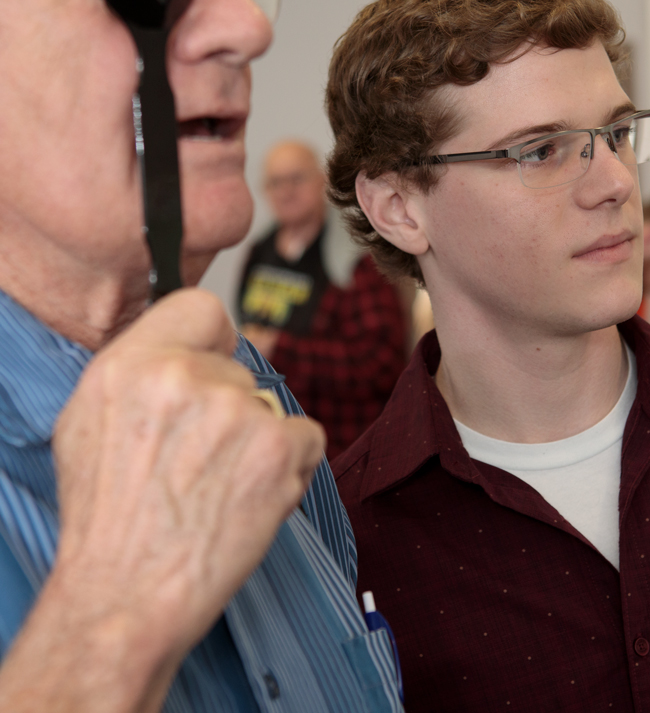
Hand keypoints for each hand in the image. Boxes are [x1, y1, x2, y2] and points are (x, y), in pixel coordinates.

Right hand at [0, 289, 324, 712]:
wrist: (126, 596)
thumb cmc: (107, 518)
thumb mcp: (88, 420)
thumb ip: (140, 369)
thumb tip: (191, 348)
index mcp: (132, 363)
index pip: (202, 307)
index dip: (212, 339)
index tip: (213, 362)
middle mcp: (184, 377)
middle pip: (238, 368)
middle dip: (226, 407)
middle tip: (197, 459)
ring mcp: (236, 411)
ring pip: (270, 405)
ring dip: (257, 439)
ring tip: (219, 486)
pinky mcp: (278, 449)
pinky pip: (305, 435)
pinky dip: (289, 464)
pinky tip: (251, 495)